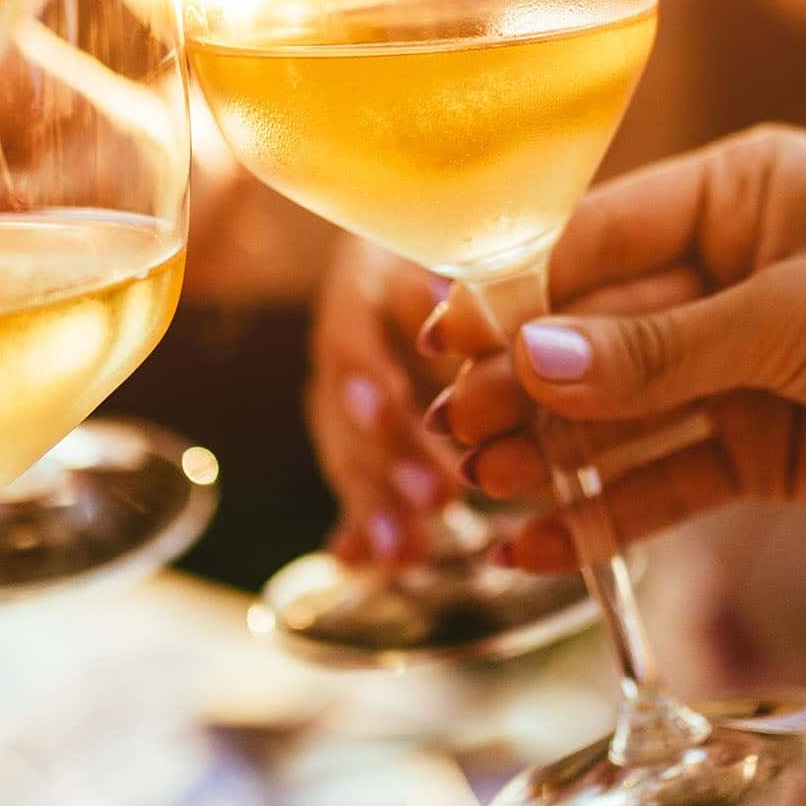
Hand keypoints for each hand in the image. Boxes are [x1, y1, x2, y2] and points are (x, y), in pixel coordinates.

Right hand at [304, 237, 458, 565]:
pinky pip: (357, 484)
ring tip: (408, 553)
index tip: (386, 408)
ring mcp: (345, 396)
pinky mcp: (363, 437)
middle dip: (388, 458)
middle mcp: (342, 346)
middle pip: (347, 409)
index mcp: (360, 293)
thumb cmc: (456, 242)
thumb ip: (462, 282)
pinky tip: (366, 562)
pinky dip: (363, 526)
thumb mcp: (459, 248)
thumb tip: (455, 298)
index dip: (367, 376)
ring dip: (377, 503)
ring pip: (351, 454)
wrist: (417, 243)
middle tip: (437, 496)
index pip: (353, 338)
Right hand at [424, 127, 805, 567]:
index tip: (446, 338)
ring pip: (622, 411)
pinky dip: (605, 512)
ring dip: (551, 451)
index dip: (521, 291)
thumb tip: (532, 361)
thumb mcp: (801, 317)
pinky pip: (665, 480)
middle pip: (599, 329)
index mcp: (744, 191)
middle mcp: (734, 271)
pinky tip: (540, 544)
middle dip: (526, 381)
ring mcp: (745, 365)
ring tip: (477, 491)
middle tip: (452, 431)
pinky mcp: (765, 450)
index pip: (601, 235)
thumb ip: (663, 349)